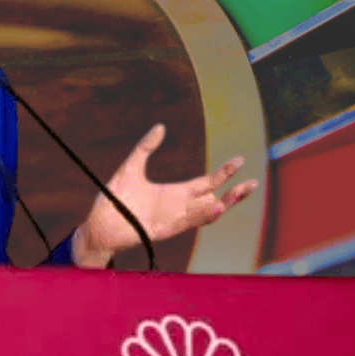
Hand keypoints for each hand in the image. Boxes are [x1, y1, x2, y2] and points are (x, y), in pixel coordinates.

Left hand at [75, 124, 257, 267]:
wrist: (100, 224)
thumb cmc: (114, 200)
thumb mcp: (131, 167)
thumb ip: (146, 147)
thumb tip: (160, 126)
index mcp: (176, 193)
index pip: (207, 182)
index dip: (224, 173)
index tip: (240, 160)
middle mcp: (180, 207)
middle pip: (216, 198)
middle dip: (235, 191)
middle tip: (254, 182)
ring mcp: (175, 219)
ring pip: (208, 212)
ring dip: (225, 203)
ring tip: (241, 191)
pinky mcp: (167, 229)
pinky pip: (190, 222)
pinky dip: (205, 215)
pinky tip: (217, 208)